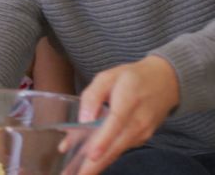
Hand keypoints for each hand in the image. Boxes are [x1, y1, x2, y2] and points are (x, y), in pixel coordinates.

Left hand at [76, 56, 178, 174]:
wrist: (166, 82)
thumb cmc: (131, 78)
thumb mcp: (108, 76)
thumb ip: (93, 95)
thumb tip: (84, 119)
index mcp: (128, 100)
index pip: (116, 122)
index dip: (104, 140)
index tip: (92, 155)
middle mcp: (138, 121)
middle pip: (116, 146)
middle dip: (95, 165)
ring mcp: (142, 132)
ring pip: (117, 151)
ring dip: (97, 165)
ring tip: (76, 174)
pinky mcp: (141, 138)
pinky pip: (120, 148)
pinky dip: (104, 156)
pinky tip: (87, 162)